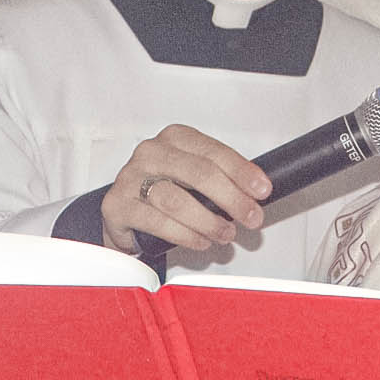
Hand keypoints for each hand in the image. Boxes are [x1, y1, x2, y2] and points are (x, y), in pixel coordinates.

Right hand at [99, 126, 269, 255]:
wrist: (124, 213)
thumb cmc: (164, 193)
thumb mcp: (194, 179)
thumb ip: (223, 180)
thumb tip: (255, 195)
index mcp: (174, 138)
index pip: (213, 151)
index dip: (242, 171)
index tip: (262, 190)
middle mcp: (151, 153)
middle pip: (198, 172)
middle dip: (231, 198)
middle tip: (250, 217)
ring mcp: (131, 177)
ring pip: (176, 199)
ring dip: (208, 221)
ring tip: (225, 234)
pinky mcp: (118, 205)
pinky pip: (156, 221)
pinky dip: (184, 234)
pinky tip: (200, 241)